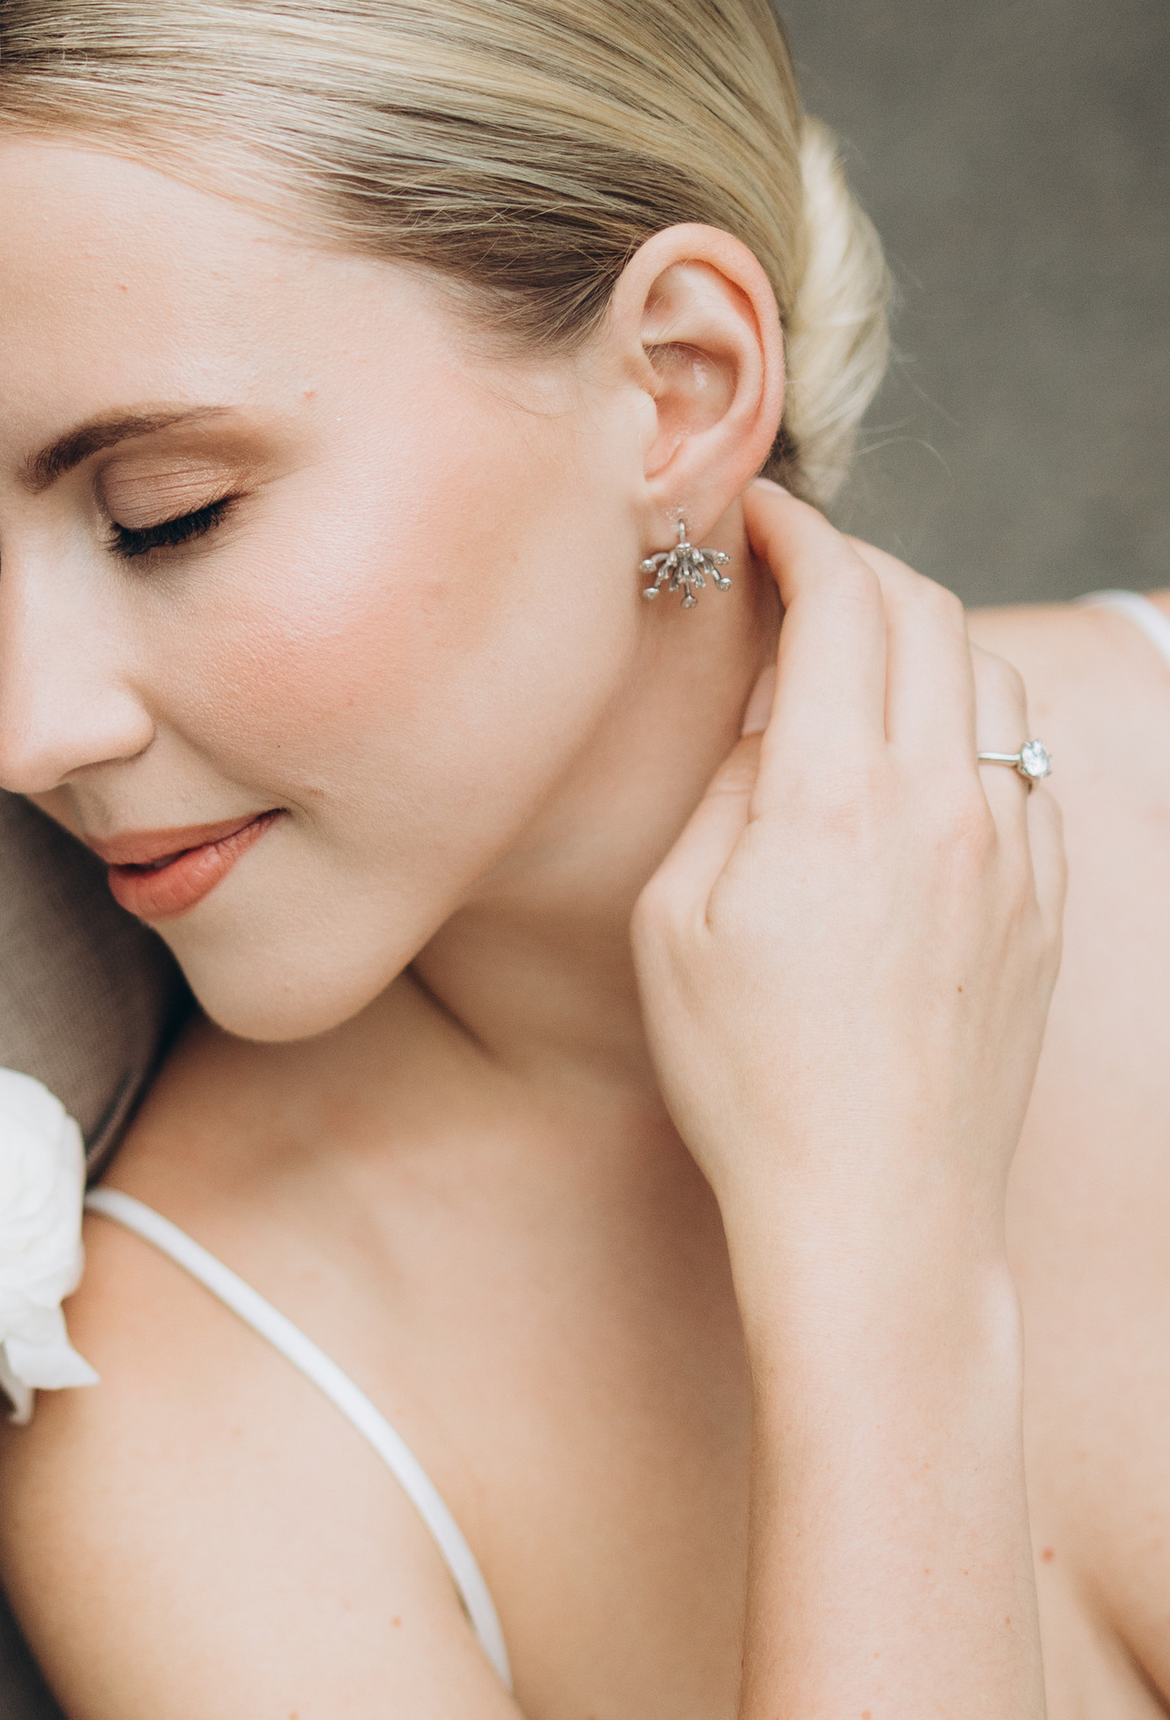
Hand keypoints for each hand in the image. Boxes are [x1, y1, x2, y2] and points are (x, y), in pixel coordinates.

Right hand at [632, 484, 1064, 1295]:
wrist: (877, 1207)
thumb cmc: (748, 1078)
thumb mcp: (676, 920)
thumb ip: (729, 787)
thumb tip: (777, 712)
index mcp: (834, 795)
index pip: (839, 598)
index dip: (797, 532)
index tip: (757, 512)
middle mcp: (942, 800)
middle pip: (925, 610)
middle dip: (858, 563)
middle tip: (797, 565)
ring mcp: (1009, 847)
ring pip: (986, 676)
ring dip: (921, 635)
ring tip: (857, 654)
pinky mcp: (1043, 900)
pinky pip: (1018, 763)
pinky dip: (965, 722)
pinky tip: (913, 758)